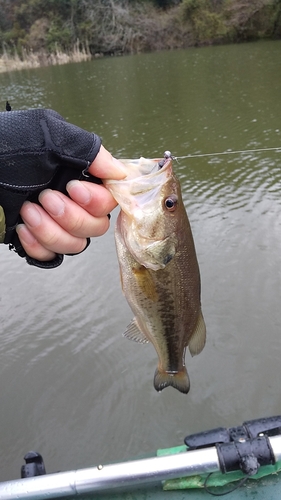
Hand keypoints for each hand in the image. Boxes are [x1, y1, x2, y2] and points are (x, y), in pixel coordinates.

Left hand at [16, 146, 124, 261]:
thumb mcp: (48, 135)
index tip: (73, 188)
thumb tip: (120, 171)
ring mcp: (54, 222)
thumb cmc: (4, 148)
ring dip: (52, 231)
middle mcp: (71, 200)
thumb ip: (88, 150)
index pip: (108, 199)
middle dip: (71, 217)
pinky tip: (21, 228)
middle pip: (96, 226)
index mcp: (78, 175)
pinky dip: (37, 246)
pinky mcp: (36, 240)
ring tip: (27, 211)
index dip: (96, 200)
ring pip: (76, 245)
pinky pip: (51, 257)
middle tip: (44, 198)